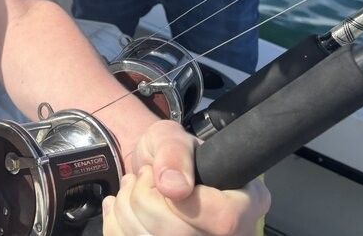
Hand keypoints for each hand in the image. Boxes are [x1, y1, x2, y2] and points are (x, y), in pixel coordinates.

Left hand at [102, 120, 269, 234]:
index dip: (184, 202)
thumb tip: (173, 186)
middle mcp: (232, 235)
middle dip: (145, 200)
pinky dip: (116, 223)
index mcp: (245, 203)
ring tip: (133, 188)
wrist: (150, 175)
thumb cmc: (169, 155)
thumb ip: (175, 151)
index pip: (223, 219)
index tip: (162, 179)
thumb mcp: (170, 137)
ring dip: (127, 210)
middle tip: (143, 177)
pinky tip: (123, 207)